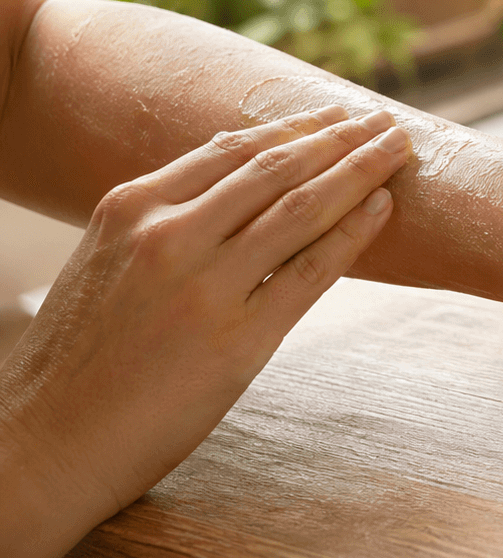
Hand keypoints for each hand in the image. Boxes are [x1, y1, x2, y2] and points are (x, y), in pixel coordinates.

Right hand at [0, 106, 409, 557]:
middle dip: (342, 139)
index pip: (233, 149)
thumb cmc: (79, 358)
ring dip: (361, 172)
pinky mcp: (237, 340)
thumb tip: (229, 185)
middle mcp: (169, 235)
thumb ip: (163, 222)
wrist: (47, 443)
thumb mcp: (106, 262)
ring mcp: (205, 286)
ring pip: (302, 208)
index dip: (295, 127)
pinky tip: (383, 209)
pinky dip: (354, 233)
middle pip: (278, 169)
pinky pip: (311, 271)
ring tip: (399, 150)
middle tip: (388, 122)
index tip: (337, 114)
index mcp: (131, 208)